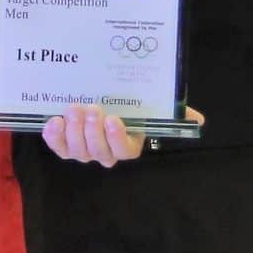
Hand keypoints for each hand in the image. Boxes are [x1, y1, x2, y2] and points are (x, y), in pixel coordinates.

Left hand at [41, 104, 204, 167]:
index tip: (114, 119)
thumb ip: (174, 112)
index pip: (124, 150)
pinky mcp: (64, 144)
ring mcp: (83, 150)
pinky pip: (58, 147)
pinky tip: (53, 121)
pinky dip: (53, 137)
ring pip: (77, 151)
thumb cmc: (130, 106)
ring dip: (74, 131)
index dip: (117, 138)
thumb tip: (199, 119)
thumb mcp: (153, 107)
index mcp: (127, 145)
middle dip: (93, 131)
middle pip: (98, 151)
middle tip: (91, 109)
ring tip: (73, 109)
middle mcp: (105, 152)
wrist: (101, 100)